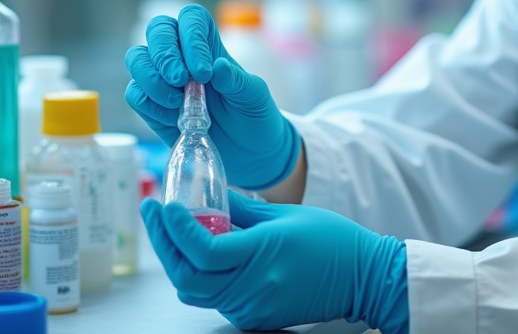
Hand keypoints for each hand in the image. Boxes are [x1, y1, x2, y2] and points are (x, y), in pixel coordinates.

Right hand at [125, 4, 300, 189]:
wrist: (248, 152)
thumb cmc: (253, 115)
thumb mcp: (254, 97)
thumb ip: (237, 81)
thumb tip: (216, 66)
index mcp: (210, 46)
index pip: (191, 18)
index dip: (191, 35)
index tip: (204, 70)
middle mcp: (183, 57)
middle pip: (159, 30)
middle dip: (165, 54)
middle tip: (181, 81)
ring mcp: (164, 80)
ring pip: (137, 58)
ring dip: (151, 78)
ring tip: (176, 102)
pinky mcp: (152, 106)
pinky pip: (135, 94)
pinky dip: (150, 104)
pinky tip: (173, 118)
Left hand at [141, 191, 409, 333]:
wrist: (362, 276)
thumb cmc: (331, 239)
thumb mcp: (285, 213)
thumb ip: (242, 208)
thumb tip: (209, 199)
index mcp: (263, 254)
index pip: (203, 250)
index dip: (176, 229)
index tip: (165, 205)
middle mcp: (254, 286)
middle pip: (187, 277)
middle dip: (164, 245)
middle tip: (155, 213)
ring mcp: (253, 306)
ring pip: (196, 292)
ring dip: (179, 261)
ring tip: (173, 230)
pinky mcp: (255, 317)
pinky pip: (216, 299)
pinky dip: (203, 276)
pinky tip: (203, 253)